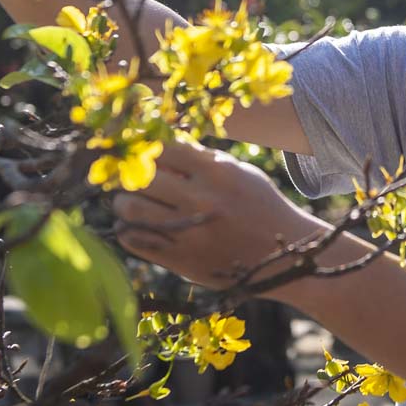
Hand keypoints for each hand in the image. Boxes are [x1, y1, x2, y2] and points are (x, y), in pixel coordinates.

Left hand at [113, 140, 326, 295]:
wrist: (283, 256)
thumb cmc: (260, 206)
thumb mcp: (240, 173)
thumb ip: (203, 160)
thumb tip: (159, 146)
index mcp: (217, 172)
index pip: (163, 147)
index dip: (146, 146)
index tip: (140, 150)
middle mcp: (201, 199)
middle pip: (141, 176)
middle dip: (130, 174)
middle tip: (129, 177)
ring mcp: (190, 232)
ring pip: (131, 208)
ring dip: (123, 202)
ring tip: (128, 202)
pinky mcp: (181, 260)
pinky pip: (134, 240)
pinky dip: (127, 229)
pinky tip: (134, 225)